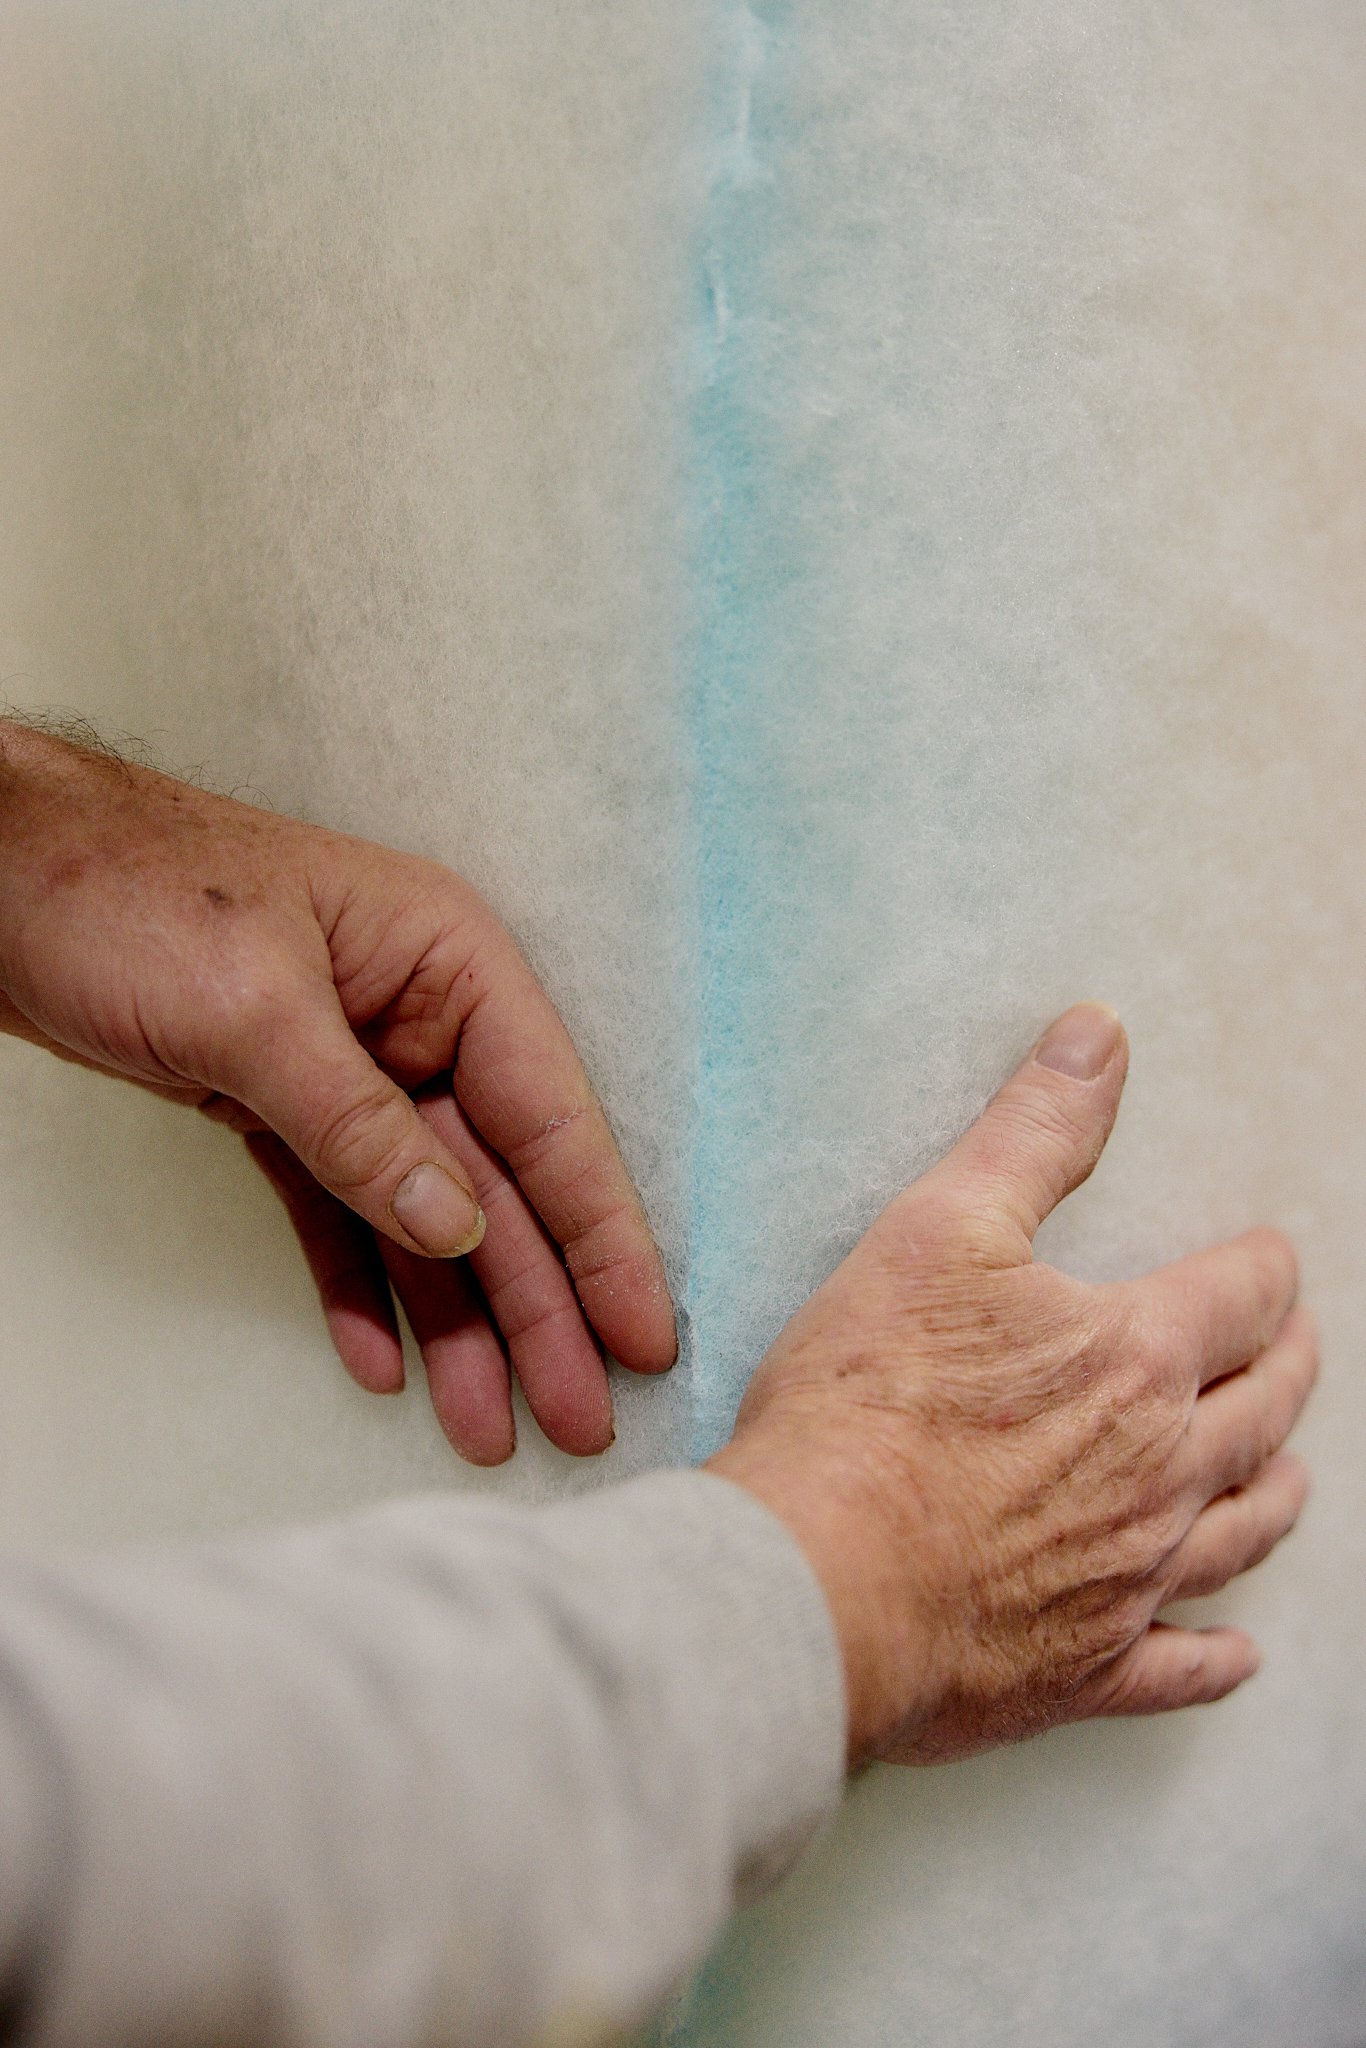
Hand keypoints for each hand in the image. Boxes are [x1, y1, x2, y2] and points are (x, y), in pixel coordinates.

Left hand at [0, 721, 675, 1462]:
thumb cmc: (125, 893)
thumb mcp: (252, 1009)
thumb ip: (356, 1125)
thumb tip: (458, 1226)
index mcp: (448, 965)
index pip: (549, 1118)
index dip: (603, 1237)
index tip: (645, 1335)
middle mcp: (420, 1018)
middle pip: (500, 1185)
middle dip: (539, 1308)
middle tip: (579, 1422)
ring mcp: (355, 1065)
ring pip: (426, 1216)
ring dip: (457, 1322)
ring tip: (487, 1428)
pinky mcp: (282, 1105)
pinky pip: (340, 1212)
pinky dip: (359, 1286)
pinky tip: (383, 1362)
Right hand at [708, 1004, 1314, 1767]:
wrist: (815, 1579)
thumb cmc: (869, 1402)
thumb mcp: (941, 1228)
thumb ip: (1033, 1134)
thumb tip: (1099, 1038)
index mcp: (1134, 1361)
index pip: (1241, 1298)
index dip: (1263, 1268)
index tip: (1268, 1256)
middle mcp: (1161, 1474)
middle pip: (1263, 1414)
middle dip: (1287, 1369)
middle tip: (1294, 1348)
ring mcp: (1132, 1580)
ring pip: (1242, 1533)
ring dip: (1275, 1494)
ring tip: (1289, 1474)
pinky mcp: (1087, 1669)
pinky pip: (1181, 1667)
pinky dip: (1219, 1658)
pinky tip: (1240, 1654)